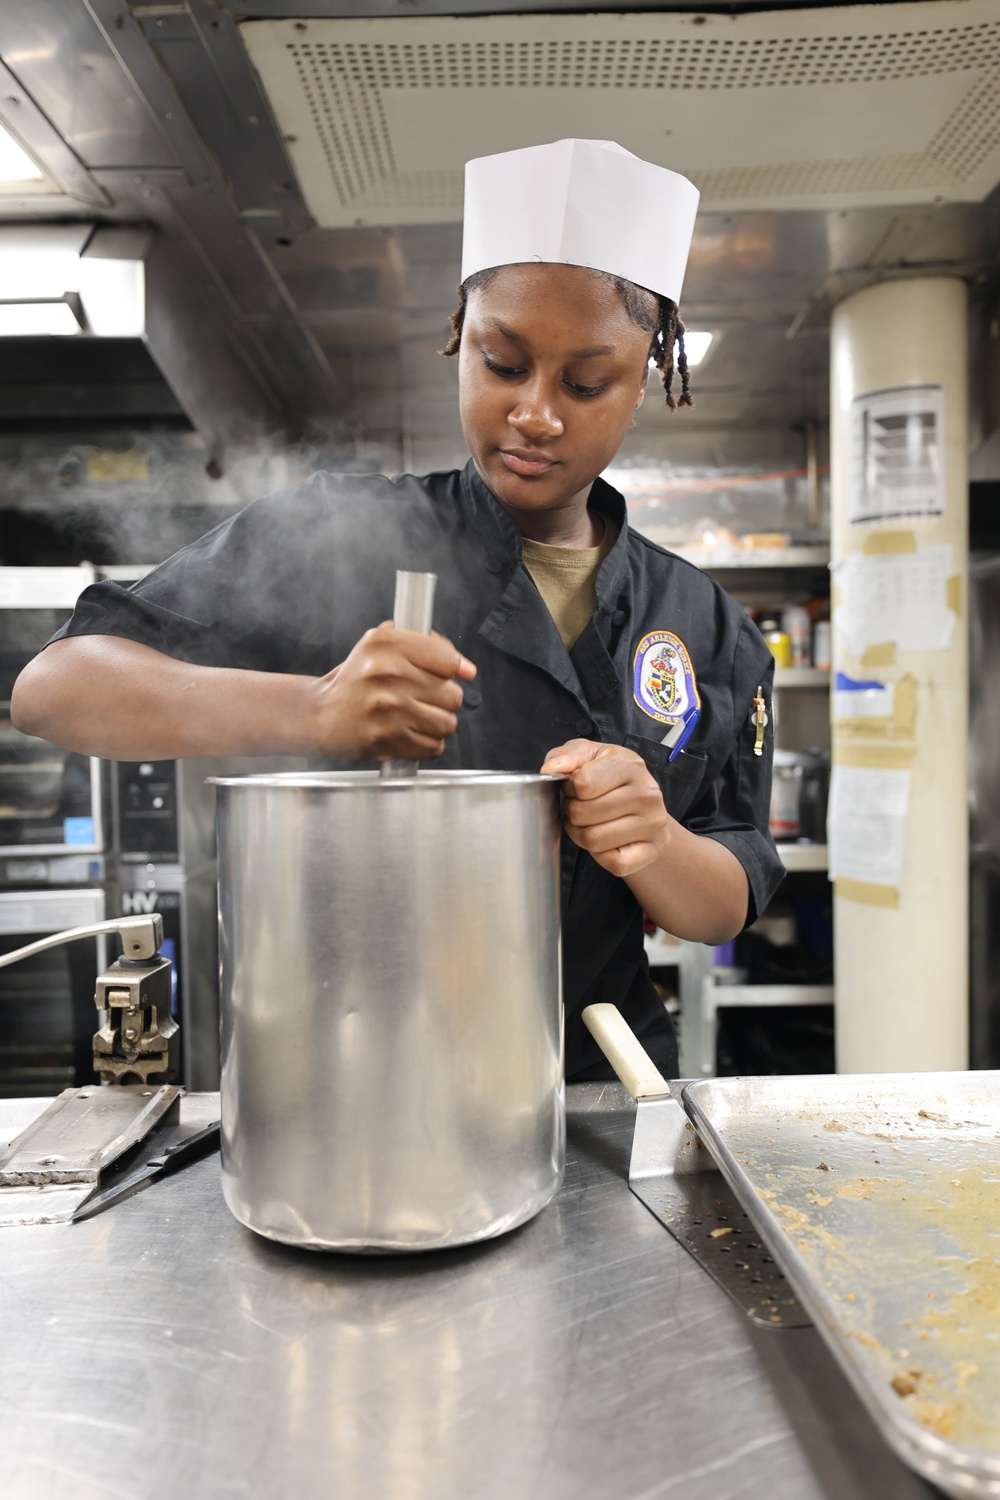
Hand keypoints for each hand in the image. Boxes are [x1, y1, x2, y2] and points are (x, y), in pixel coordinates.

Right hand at [305, 623, 476, 760]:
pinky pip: (433, 746)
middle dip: (441, 699)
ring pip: (447, 723)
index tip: (446, 675)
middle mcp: (386, 674)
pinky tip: (408, 733)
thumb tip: (467, 668)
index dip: (451, 670)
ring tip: (415, 717)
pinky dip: (426, 744)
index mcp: (385, 645)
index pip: (448, 660)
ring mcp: (387, 709)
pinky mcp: (387, 739)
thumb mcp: (380, 647)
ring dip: (436, 724)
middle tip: (420, 698)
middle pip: (452, 694)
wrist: (320, 715)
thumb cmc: (355, 681)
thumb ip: (426, 647)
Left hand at [540, 739, 670, 877]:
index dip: (570, 789)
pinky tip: (605, 841)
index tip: (576, 789)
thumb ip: (567, 756)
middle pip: (582, 814)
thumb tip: (550, 769)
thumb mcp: (590, 756)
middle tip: (581, 809)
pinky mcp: (653, 849)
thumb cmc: (612, 779)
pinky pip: (613, 862)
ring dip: (582, 835)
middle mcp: (647, 793)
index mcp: (630, 765)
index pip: (581, 784)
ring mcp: (653, 823)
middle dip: (573, 813)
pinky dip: (601, 856)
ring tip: (589, 823)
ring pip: (593, 840)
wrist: (646, 805)